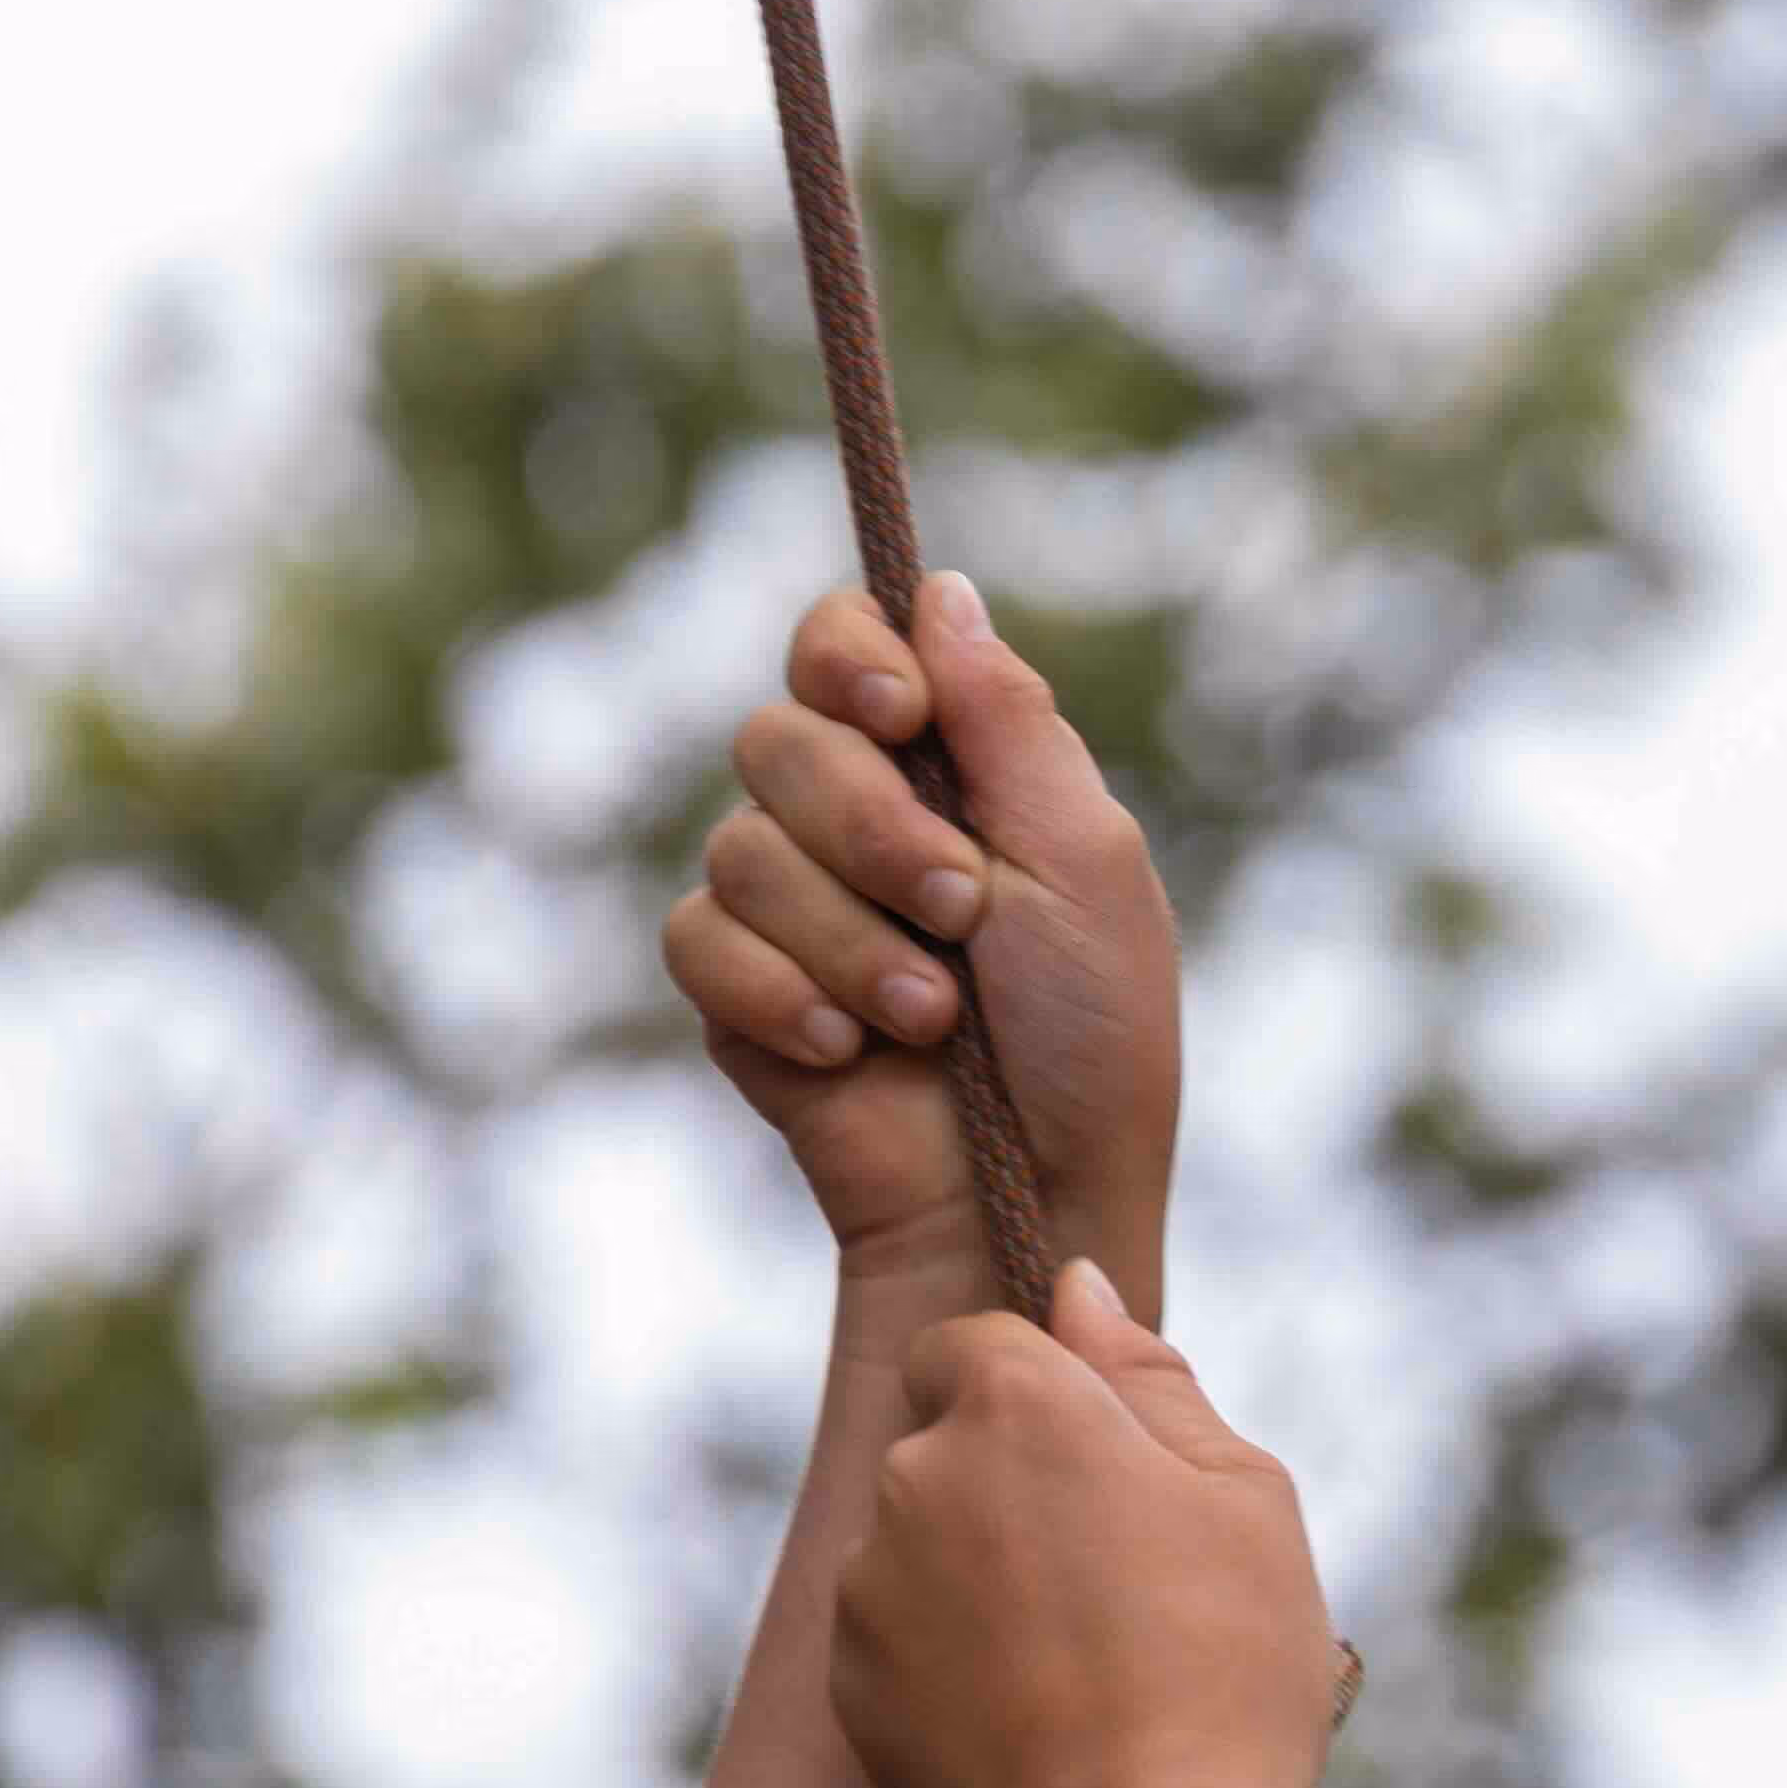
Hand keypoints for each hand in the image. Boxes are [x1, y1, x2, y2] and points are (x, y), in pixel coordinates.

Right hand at [665, 570, 1180, 1295]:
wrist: (1033, 1196)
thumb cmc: (1091, 1039)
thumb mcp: (1084, 862)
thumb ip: (1008, 723)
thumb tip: (941, 591)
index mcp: (947, 766)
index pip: (842, 641)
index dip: (848, 660)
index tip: (901, 717)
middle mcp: (853, 815)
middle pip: (777, 736)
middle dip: (871, 830)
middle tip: (962, 912)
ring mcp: (785, 902)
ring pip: (738, 847)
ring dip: (850, 938)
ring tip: (932, 1017)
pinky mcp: (732, 990)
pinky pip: (694, 941)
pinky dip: (780, 994)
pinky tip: (847, 1050)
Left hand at [830, 1261, 1339, 1787]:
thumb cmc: (1221, 1665)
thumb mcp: (1243, 1495)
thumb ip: (1149, 1377)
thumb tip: (1079, 1288)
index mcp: (1015, 1400)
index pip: (979, 1342)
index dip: (1045, 1396)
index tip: (1113, 1469)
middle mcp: (914, 1471)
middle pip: (951, 1443)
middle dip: (1018, 1488)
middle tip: (1128, 1581)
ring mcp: (867, 1581)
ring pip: (924, 1544)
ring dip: (983, 1576)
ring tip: (1089, 1666)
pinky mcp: (846, 1682)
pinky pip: (901, 1637)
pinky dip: (953, 1661)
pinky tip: (1037, 1718)